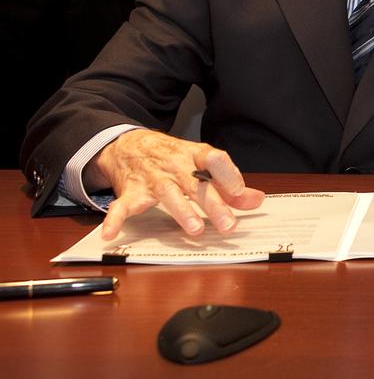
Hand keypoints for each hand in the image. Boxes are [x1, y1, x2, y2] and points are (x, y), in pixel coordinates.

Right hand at [88, 130, 264, 240]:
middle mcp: (174, 165)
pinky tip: (110, 234)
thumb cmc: (174, 158)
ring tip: (194, 229)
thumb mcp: (202, 165)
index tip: (238, 192)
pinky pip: (120, 207)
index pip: (214, 159)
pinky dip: (113, 220)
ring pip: (167, 194)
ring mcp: (152, 178)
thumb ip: (229, 184)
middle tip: (228, 225)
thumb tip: (257, 200)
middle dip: (213, 204)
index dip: (228, 174)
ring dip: (181, 211)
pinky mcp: (130, 192)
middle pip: (196, 184)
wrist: (131, 144)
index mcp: (195, 156)